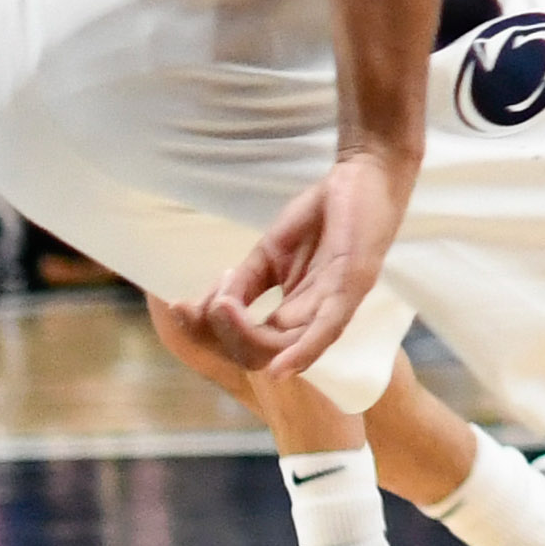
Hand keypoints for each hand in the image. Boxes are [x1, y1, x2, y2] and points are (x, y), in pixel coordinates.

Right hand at [174, 147, 413, 381]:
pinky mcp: (352, 287)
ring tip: (220, 308)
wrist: (362, 177)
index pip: (247, 343)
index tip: (182, 306)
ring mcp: (334, 304)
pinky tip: (278, 369)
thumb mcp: (269, 254)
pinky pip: (327, 329)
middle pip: (260, 352)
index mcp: (293, 312)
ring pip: (284, 345)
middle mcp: (313, 317)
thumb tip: (210, 310)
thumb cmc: (321, 217)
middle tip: (204, 303)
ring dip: (245, 334)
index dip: (211, 332)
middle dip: (223, 333)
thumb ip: (243, 284)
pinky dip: (302, 351)